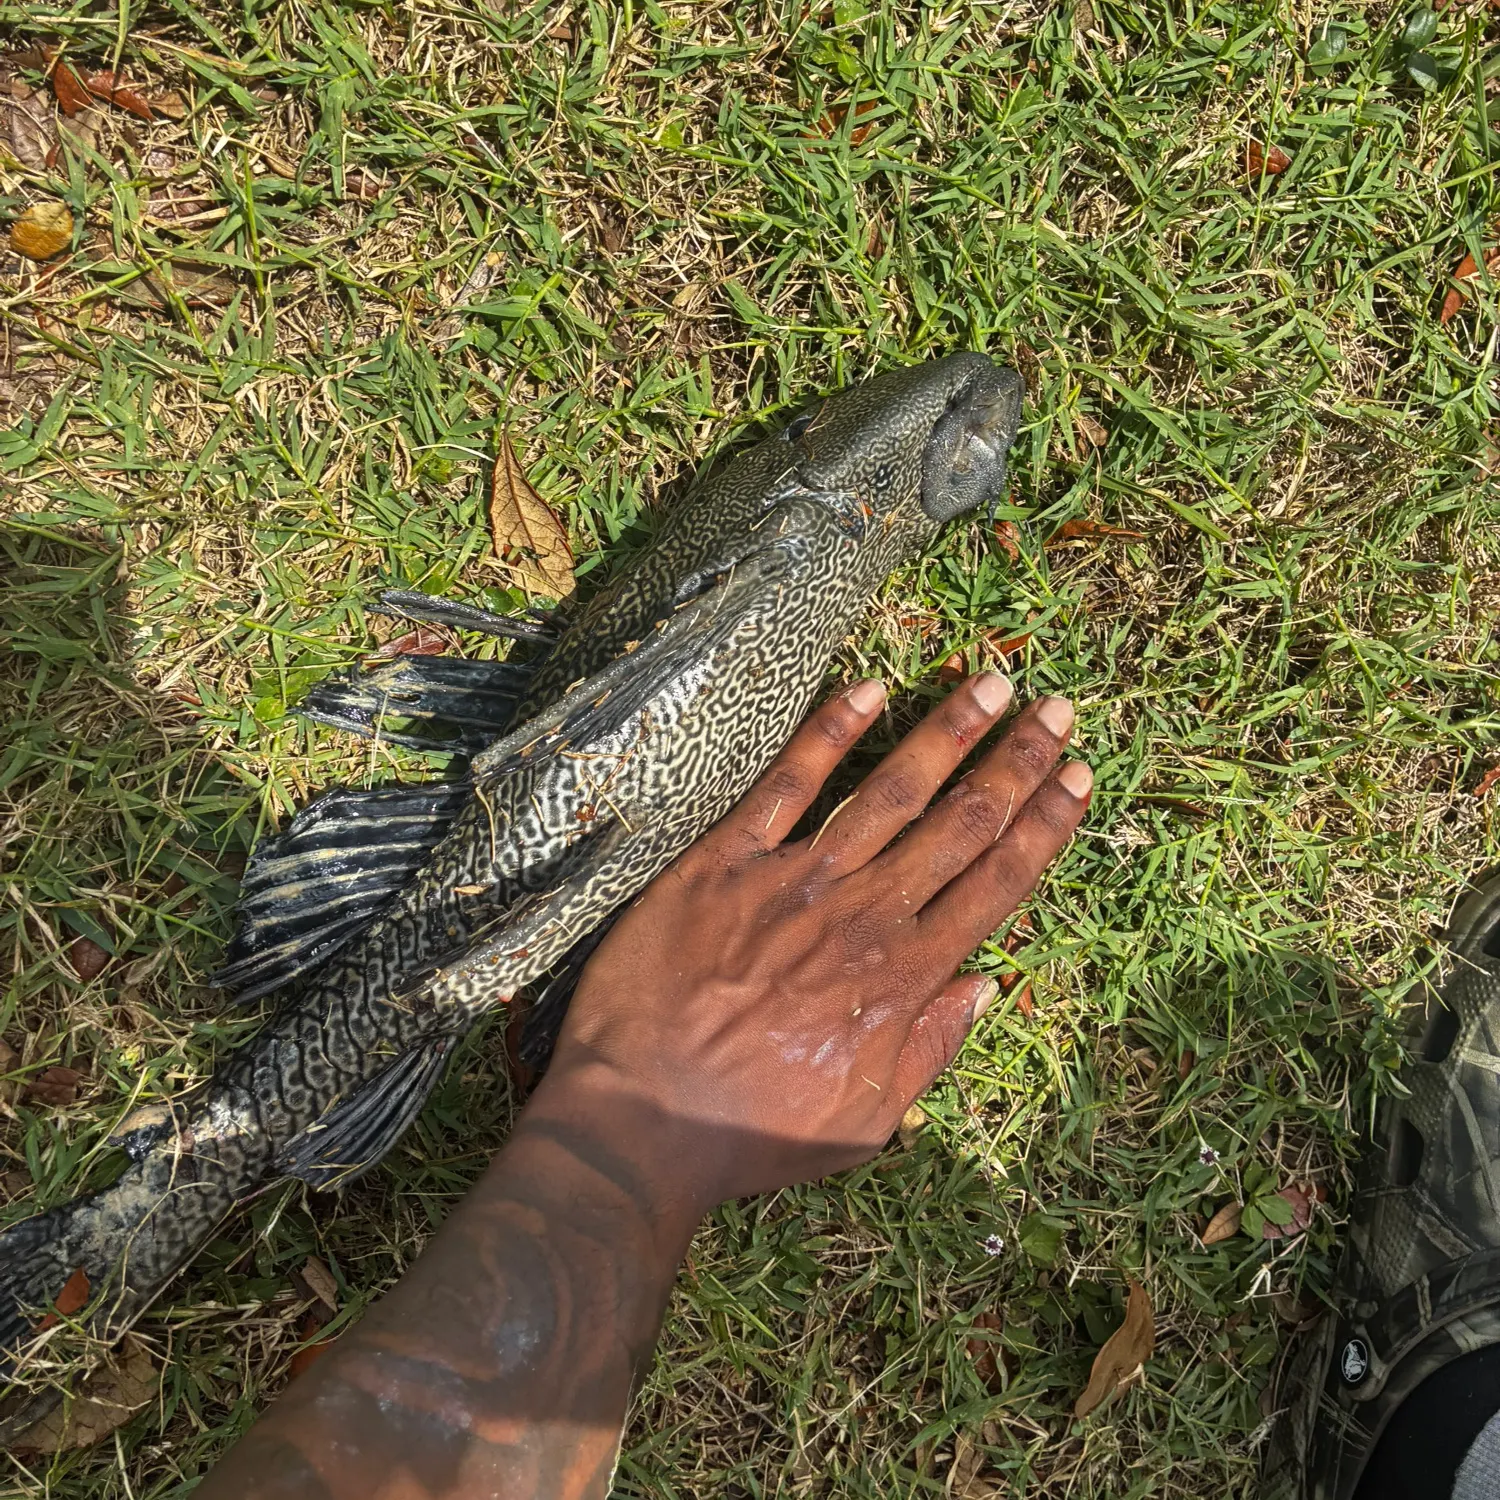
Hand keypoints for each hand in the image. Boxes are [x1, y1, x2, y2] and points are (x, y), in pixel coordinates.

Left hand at [541, 673, 1090, 1209]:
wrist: (641, 1118)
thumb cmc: (754, 1133)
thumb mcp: (866, 1122)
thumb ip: (929, 1050)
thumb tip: (985, 984)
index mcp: (903, 977)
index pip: (996, 884)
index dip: (1044, 826)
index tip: (1079, 777)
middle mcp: (864, 914)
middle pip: (959, 824)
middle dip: (1016, 763)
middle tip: (1056, 709)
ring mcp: (795, 880)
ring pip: (889, 791)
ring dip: (947, 733)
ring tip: (992, 684)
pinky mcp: (725, 861)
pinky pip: (784, 784)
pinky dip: (827, 733)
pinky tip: (867, 689)